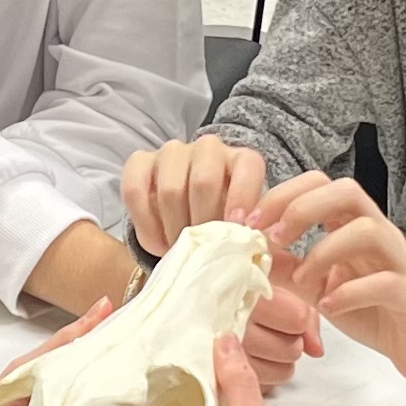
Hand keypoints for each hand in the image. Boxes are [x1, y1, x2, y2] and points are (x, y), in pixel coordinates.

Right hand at [120, 135, 266, 255]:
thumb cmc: (222, 223)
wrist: (185, 216)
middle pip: (204, 182)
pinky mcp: (140, 162)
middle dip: (202, 223)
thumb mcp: (243, 228)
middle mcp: (208, 149)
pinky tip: (157, 244)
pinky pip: (135, 191)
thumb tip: (269, 256)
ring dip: (174, 229)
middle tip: (202, 251)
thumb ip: (254, 236)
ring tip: (179, 251)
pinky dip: (146, 224)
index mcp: (242, 160)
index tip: (238, 228)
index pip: (248, 166)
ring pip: (170, 190)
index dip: (243, 197)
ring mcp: (172, 152)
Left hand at [253, 174, 405, 390]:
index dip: (282, 196)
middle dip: (302, 209)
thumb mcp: (319, 289)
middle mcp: (380, 234)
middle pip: (347, 192)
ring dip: (325, 251)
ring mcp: (400, 262)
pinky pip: (385, 282)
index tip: (248, 223)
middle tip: (272, 239)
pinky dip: (351, 292)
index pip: (320, 185)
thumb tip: (248, 257)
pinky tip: (330, 306)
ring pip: (368, 230)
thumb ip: (288, 271)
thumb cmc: (374, 310)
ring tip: (302, 279)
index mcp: (353, 225)